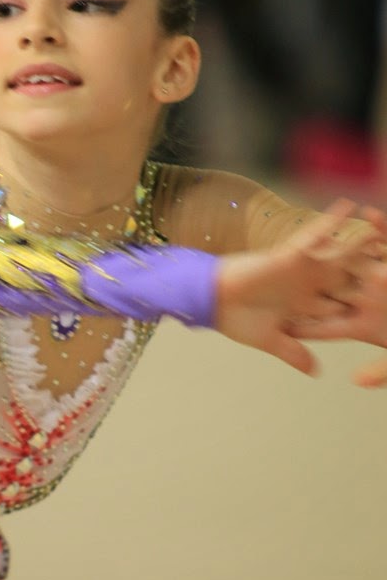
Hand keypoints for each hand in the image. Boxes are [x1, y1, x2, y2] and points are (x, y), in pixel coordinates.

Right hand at [215, 201, 382, 374]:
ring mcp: (301, 269)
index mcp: (307, 307)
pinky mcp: (289, 255)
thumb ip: (294, 353)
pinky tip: (350, 206)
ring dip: (361, 245)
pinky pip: (314, 235)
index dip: (366, 309)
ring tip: (382, 234)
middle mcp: (308, 285)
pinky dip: (330, 221)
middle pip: (348, 280)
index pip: (342, 308)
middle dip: (372, 276)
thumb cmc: (235, 320)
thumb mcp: (270, 340)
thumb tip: (315, 373)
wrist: (210, 300)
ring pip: (338, 256)